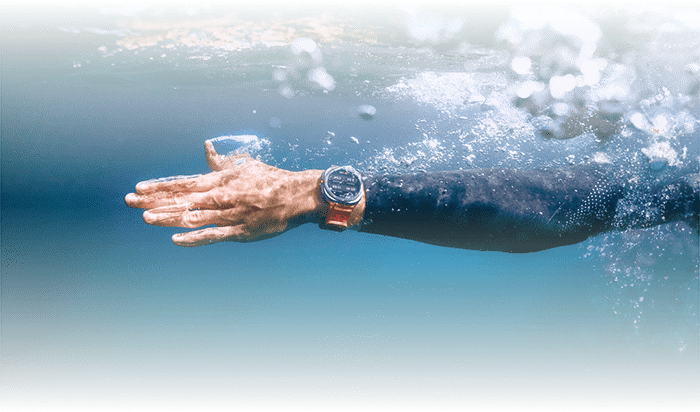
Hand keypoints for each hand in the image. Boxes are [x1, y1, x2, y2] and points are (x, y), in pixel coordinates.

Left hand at [125, 141, 324, 246]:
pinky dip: (194, 237)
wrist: (298, 196)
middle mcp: (222, 196)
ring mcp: (231, 215)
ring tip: (146, 218)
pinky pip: (214, 235)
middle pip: (182, 199)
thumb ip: (219, 163)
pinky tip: (175, 238)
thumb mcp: (243, 166)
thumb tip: (205, 147)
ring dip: (169, 217)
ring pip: (194, 217)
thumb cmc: (269, 179)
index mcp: (220, 180)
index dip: (160, 186)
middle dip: (155, 201)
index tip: (138, 188)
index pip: (183, 183)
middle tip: (130, 201)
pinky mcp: (241, 232)